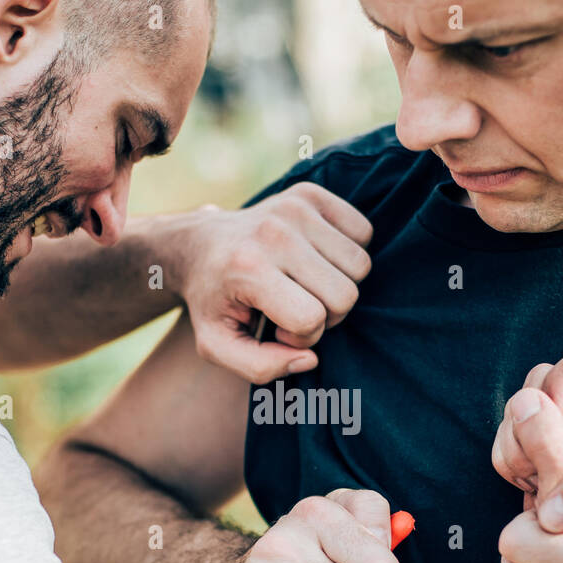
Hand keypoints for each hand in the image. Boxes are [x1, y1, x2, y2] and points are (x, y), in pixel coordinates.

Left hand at [164, 184, 371, 382]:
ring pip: (360, 265)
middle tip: (294, 309)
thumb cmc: (212, 301)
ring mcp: (295, 208)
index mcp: (248, 268)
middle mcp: (274, 233)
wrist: (199, 245)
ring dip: (339, 285)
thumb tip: (310, 358)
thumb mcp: (217, 345)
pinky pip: (364, 232)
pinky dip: (347, 254)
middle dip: (326, 314)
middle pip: (345, 295)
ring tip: (305, 286)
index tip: (276, 329)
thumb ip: (259, 367)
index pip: (311, 319)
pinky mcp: (311, 194)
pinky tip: (317, 260)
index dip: (301, 337)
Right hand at [492, 339, 562, 508]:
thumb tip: (523, 401)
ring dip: (520, 451)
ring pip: (515, 413)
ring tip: (544, 485)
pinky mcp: (534, 454)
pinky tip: (534, 490)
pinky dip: (513, 466)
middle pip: (540, 380)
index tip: (560, 421)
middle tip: (547, 465)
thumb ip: (554, 441)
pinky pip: (505, 443)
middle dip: (532, 424)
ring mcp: (555, 434)